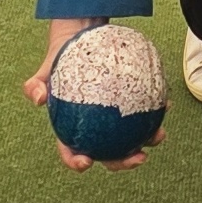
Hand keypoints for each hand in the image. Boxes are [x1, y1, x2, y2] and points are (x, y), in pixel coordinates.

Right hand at [22, 16, 157, 167]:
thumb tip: (38, 98)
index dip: (77, 162)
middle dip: (124, 162)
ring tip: (159, 135)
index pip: (71, 152)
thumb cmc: (59, 59)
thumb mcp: (45, 69)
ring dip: (147, 141)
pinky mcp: (129, 106)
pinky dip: (155, 112)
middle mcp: (94, 130)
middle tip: (139, 157)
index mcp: (71, 130)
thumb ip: (35, 84)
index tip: (87, 162)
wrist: (78, 40)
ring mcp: (113, 121)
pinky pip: (142, 113)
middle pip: (108, 154)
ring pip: (130, 138)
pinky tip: (166, 106)